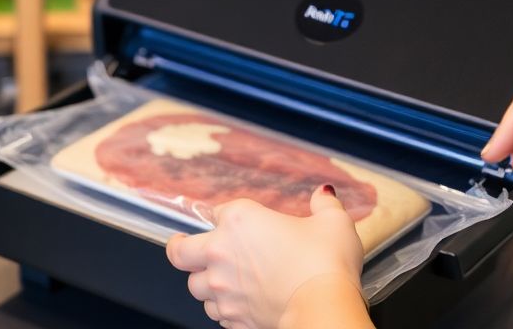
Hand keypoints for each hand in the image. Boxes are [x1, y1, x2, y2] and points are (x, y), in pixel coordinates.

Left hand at [166, 185, 366, 328]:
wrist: (323, 308)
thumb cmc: (325, 264)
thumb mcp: (332, 223)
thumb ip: (324, 205)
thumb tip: (323, 197)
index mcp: (238, 220)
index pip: (215, 212)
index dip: (223, 215)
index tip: (228, 219)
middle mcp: (221, 253)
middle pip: (180, 252)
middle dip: (180, 248)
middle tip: (183, 245)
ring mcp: (223, 289)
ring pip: (195, 287)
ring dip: (204, 282)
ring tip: (216, 279)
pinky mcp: (232, 317)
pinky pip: (215, 313)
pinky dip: (222, 308)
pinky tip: (236, 303)